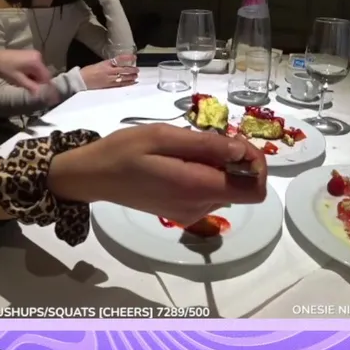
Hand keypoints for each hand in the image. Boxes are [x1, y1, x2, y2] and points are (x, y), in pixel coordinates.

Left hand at [0, 49, 51, 96]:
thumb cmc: (4, 69)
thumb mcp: (18, 80)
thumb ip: (33, 88)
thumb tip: (44, 96)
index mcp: (36, 61)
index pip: (47, 78)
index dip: (43, 87)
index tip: (37, 94)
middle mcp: (38, 56)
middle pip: (43, 74)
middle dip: (37, 82)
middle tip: (26, 87)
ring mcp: (34, 54)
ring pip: (39, 71)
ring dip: (34, 78)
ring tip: (22, 81)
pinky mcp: (29, 55)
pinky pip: (35, 67)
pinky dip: (30, 73)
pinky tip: (21, 75)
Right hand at [50, 125, 267, 225]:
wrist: (93, 176)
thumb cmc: (123, 151)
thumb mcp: (162, 136)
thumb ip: (206, 145)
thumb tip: (241, 151)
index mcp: (196, 188)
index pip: (254, 190)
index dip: (256, 165)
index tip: (234, 143)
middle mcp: (199, 207)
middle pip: (243, 188)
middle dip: (236, 161)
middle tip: (207, 140)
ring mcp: (191, 213)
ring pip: (226, 189)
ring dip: (218, 166)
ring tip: (186, 149)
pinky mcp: (183, 212)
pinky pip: (209, 192)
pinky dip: (205, 174)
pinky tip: (180, 161)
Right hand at [80, 59, 138, 88]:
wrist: (81, 80)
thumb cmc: (88, 71)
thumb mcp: (99, 64)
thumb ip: (108, 64)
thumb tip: (116, 64)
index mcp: (106, 63)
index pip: (119, 59)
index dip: (128, 58)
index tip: (134, 57)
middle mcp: (109, 71)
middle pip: (123, 69)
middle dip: (131, 69)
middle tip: (137, 69)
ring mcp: (109, 79)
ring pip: (123, 77)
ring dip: (131, 77)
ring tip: (136, 76)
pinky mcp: (109, 85)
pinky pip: (120, 84)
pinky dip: (127, 83)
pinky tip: (132, 82)